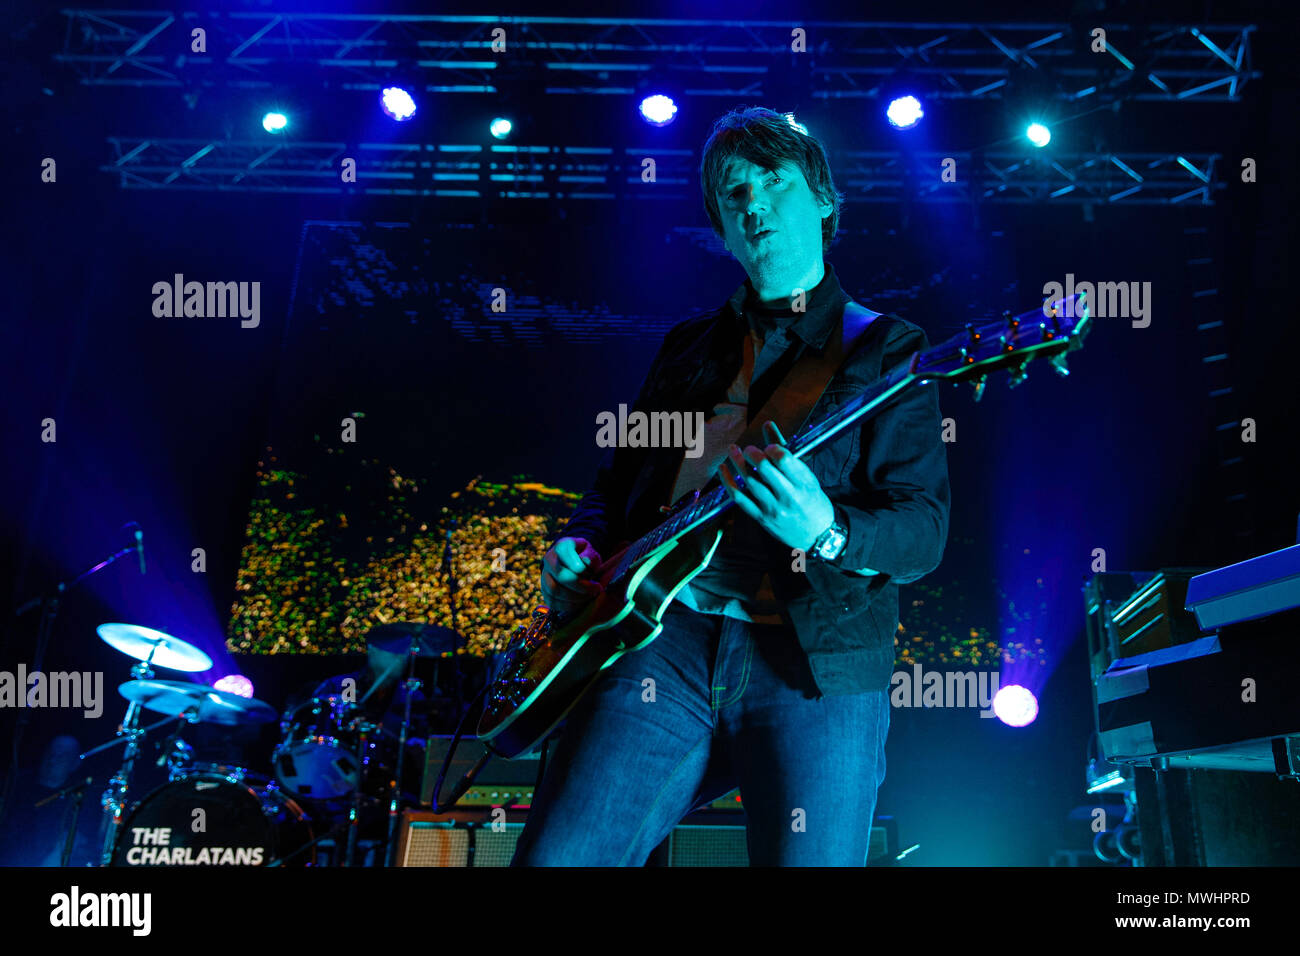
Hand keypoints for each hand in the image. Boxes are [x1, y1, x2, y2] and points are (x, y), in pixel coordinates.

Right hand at [540, 537, 603, 613]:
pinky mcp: (545, 591)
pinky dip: (569, 605)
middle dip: (582, 586)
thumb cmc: (585, 557)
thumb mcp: (591, 552)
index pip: (562, 552)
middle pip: (561, 576)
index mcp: (562, 546)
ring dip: (576, 597)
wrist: (574, 564)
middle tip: (596, 588)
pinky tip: (580, 602)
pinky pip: (553, 602)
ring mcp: (544, 576)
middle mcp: (549, 560)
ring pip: (555, 590)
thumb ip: (590, 556)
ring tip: (589, 595)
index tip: (585, 571)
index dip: (574, 562)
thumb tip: (585, 562)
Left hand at [719, 420, 834, 553]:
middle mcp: (788, 496)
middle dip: (752, 453)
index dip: (772, 448)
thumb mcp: (808, 477)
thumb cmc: (813, 502)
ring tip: (733, 450)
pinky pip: (739, 498)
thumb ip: (786, 452)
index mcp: (804, 483)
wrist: (817, 536)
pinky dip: (728, 482)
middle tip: (748, 449)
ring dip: (737, 462)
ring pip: (750, 481)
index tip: (769, 447)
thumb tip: (768, 425)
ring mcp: (773, 509)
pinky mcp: (761, 518)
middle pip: (764, 468)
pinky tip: (723, 469)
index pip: (784, 459)